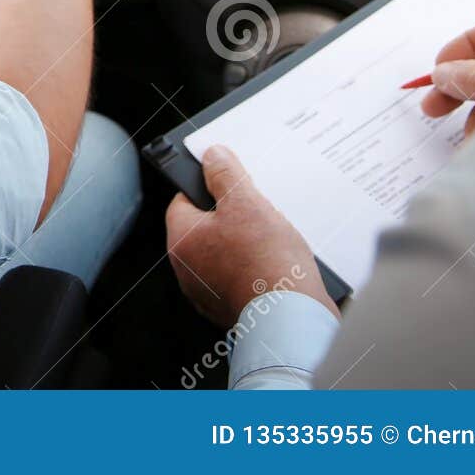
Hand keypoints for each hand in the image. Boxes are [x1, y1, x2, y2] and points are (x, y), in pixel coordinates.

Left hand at [165, 145, 338, 328]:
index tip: (226, 181)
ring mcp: (208, 292)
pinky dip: (254, 269)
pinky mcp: (231, 308)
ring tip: (272, 239)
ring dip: (245, 244)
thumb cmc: (266, 264)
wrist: (292, 319)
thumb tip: (212, 156)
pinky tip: (276, 264)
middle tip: (257, 211)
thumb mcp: (245, 203)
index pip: (183, 201)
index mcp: (181, 240)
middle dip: (231, 217)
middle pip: (205, 228)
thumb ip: (225, 175)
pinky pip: (239, 278)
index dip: (206, 187)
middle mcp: (187, 270)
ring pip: (223, 254)